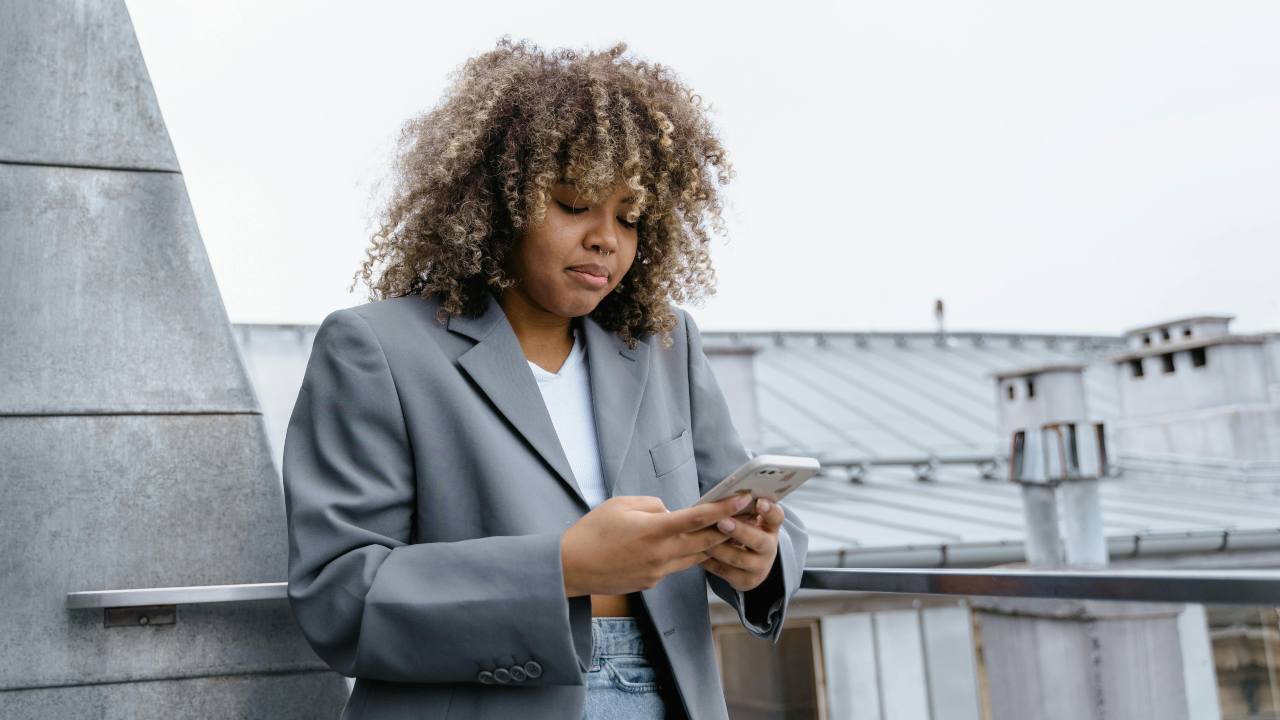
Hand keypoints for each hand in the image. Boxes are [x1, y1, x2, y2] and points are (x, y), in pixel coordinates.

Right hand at [560, 493, 754, 596]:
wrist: (571, 568)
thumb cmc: (592, 531)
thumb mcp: (620, 504)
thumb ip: (652, 505)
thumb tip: (670, 512)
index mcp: (654, 530)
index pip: (698, 518)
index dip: (724, 508)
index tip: (743, 499)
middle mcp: (661, 553)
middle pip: (706, 542)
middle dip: (727, 528)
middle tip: (745, 516)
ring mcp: (658, 571)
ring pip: (694, 557)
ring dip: (709, 545)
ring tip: (722, 531)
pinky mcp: (652, 582)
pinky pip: (676, 567)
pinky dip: (683, 555)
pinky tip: (682, 546)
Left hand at [698, 497, 782, 591]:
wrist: (751, 565)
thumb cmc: (744, 532)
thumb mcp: (749, 520)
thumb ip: (741, 509)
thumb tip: (724, 494)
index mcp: (771, 527)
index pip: (776, 517)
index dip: (769, 510)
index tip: (759, 502)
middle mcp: (769, 548)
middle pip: (758, 541)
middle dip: (740, 531)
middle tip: (722, 522)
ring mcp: (759, 567)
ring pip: (738, 559)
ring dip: (720, 548)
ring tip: (703, 539)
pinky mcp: (745, 581)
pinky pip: (725, 572)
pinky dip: (710, 562)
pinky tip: (697, 553)